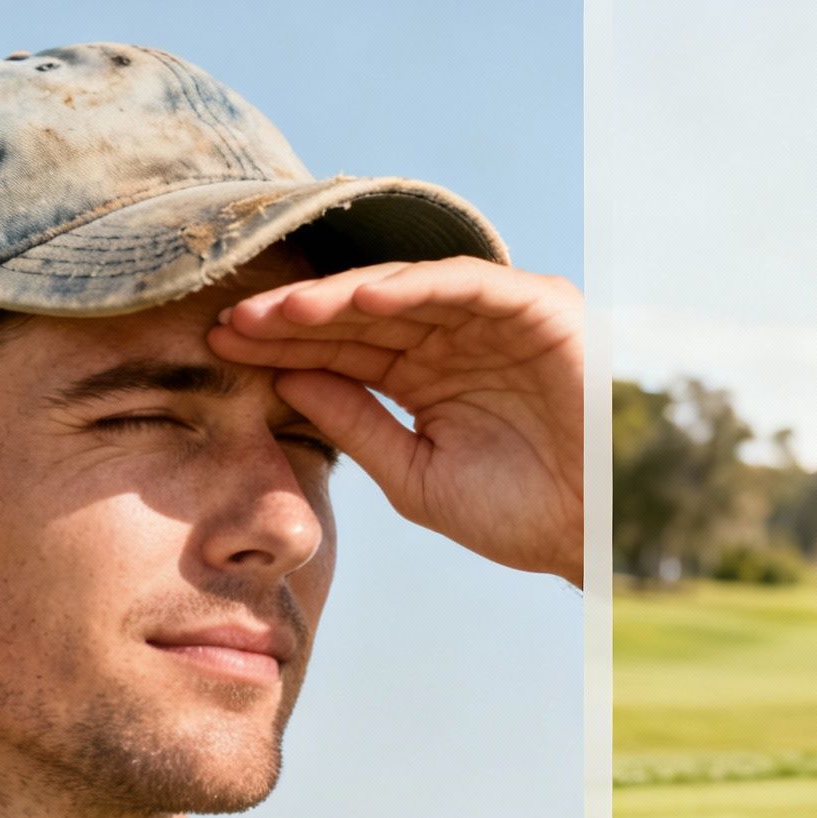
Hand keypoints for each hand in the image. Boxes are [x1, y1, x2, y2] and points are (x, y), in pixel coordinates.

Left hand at [206, 257, 582, 585]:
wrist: (597, 533)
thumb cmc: (518, 513)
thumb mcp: (415, 475)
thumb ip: (355, 424)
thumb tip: (286, 380)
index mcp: (421, 374)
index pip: (339, 347)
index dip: (280, 345)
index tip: (219, 345)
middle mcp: (451, 336)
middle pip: (358, 314)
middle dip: (293, 316)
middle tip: (229, 319)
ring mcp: (491, 316)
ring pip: (401, 291)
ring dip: (339, 298)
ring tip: (280, 311)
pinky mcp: (533, 304)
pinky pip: (463, 285)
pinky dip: (412, 287)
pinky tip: (357, 300)